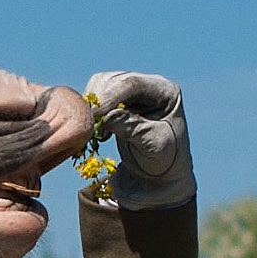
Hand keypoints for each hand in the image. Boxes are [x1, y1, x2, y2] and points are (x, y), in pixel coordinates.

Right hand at [82, 71, 194, 209]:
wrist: (159, 177)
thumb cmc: (164, 162)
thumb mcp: (153, 146)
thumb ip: (132, 128)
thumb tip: (107, 115)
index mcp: (165, 92)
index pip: (132, 83)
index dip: (110, 97)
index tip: (96, 117)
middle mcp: (148, 86)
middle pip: (113, 80)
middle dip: (99, 102)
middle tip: (95, 129)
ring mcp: (132, 92)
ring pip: (100, 85)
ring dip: (93, 107)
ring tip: (101, 133)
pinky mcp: (117, 102)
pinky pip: (96, 97)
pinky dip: (91, 112)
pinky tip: (100, 132)